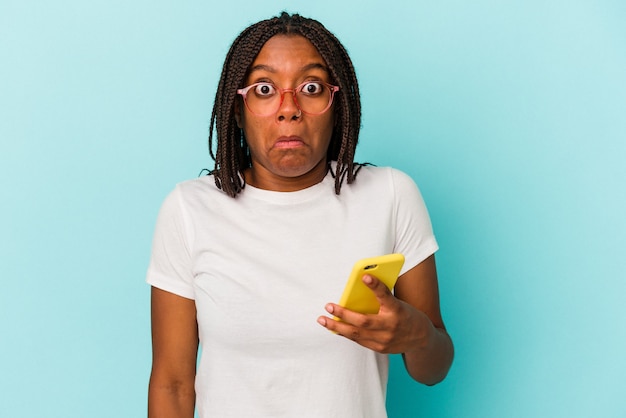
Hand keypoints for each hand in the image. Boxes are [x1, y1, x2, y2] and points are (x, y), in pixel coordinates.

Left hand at [317, 274, 434, 353]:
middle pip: (363, 321)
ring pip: (357, 334)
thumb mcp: (400, 303)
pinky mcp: (380, 348)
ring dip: (338, 327)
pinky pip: (359, 340)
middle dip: (343, 314)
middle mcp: (391, 326)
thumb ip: (382, 297)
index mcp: (398, 310)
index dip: (376, 286)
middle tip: (328, 306)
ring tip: (323, 320)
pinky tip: (335, 328)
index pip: (385, 296)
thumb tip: (362, 285)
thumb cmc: (408, 315)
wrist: (423, 339)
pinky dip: (346, 333)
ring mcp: (385, 340)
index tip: (365, 275)